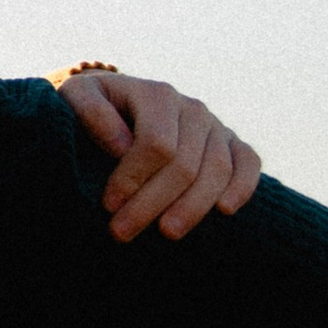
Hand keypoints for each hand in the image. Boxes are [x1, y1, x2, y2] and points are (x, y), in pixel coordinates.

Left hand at [55, 69, 262, 241]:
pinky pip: (249, 164)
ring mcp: (215, 125)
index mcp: (157, 94)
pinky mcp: (232, 142)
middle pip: (184, 164)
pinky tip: (224, 211)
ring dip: (192, 207)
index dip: (132, 178)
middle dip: (152, 203)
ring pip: (216, 171)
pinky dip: (242, 187)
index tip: (108, 206)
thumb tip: (121, 146)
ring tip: (166, 233)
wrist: (119, 102)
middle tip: (123, 232)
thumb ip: (90, 111)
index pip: (155, 144)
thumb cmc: (94, 106)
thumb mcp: (78, 97)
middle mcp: (192, 108)